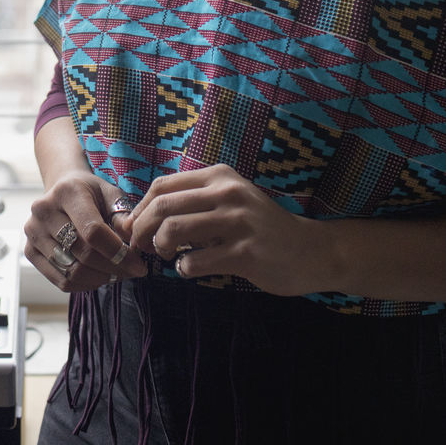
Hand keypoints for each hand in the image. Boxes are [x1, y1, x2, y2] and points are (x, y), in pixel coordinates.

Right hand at [24, 170, 147, 292]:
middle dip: (114, 268)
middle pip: (83, 254)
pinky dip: (84, 285)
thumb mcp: (111, 194)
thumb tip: (133, 238)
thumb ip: (123, 215)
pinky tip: (98, 276)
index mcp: (67, 192)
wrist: (62, 190)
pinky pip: (61, 280)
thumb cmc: (91, 194)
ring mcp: (32, 232)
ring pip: (72, 271)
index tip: (139, 265)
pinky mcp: (29, 250)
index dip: (118, 253)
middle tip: (131, 272)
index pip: (93, 231)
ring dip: (101, 279)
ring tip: (116, 273)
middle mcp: (43, 210)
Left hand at [127, 164, 331, 296]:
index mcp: (219, 176)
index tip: (135, 227)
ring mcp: (238, 222)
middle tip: (142, 246)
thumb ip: (193, 202)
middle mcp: (227, 192)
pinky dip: (184, 268)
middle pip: (164, 206)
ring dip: (161, 247)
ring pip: (175, 230)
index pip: (163, 185)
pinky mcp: (246, 252)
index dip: (141, 208)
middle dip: (143, 229)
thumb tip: (140, 217)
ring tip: (167, 255)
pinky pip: (197, 260)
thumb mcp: (230, 199)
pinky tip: (190, 268)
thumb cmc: (260, 226)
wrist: (311, 249)